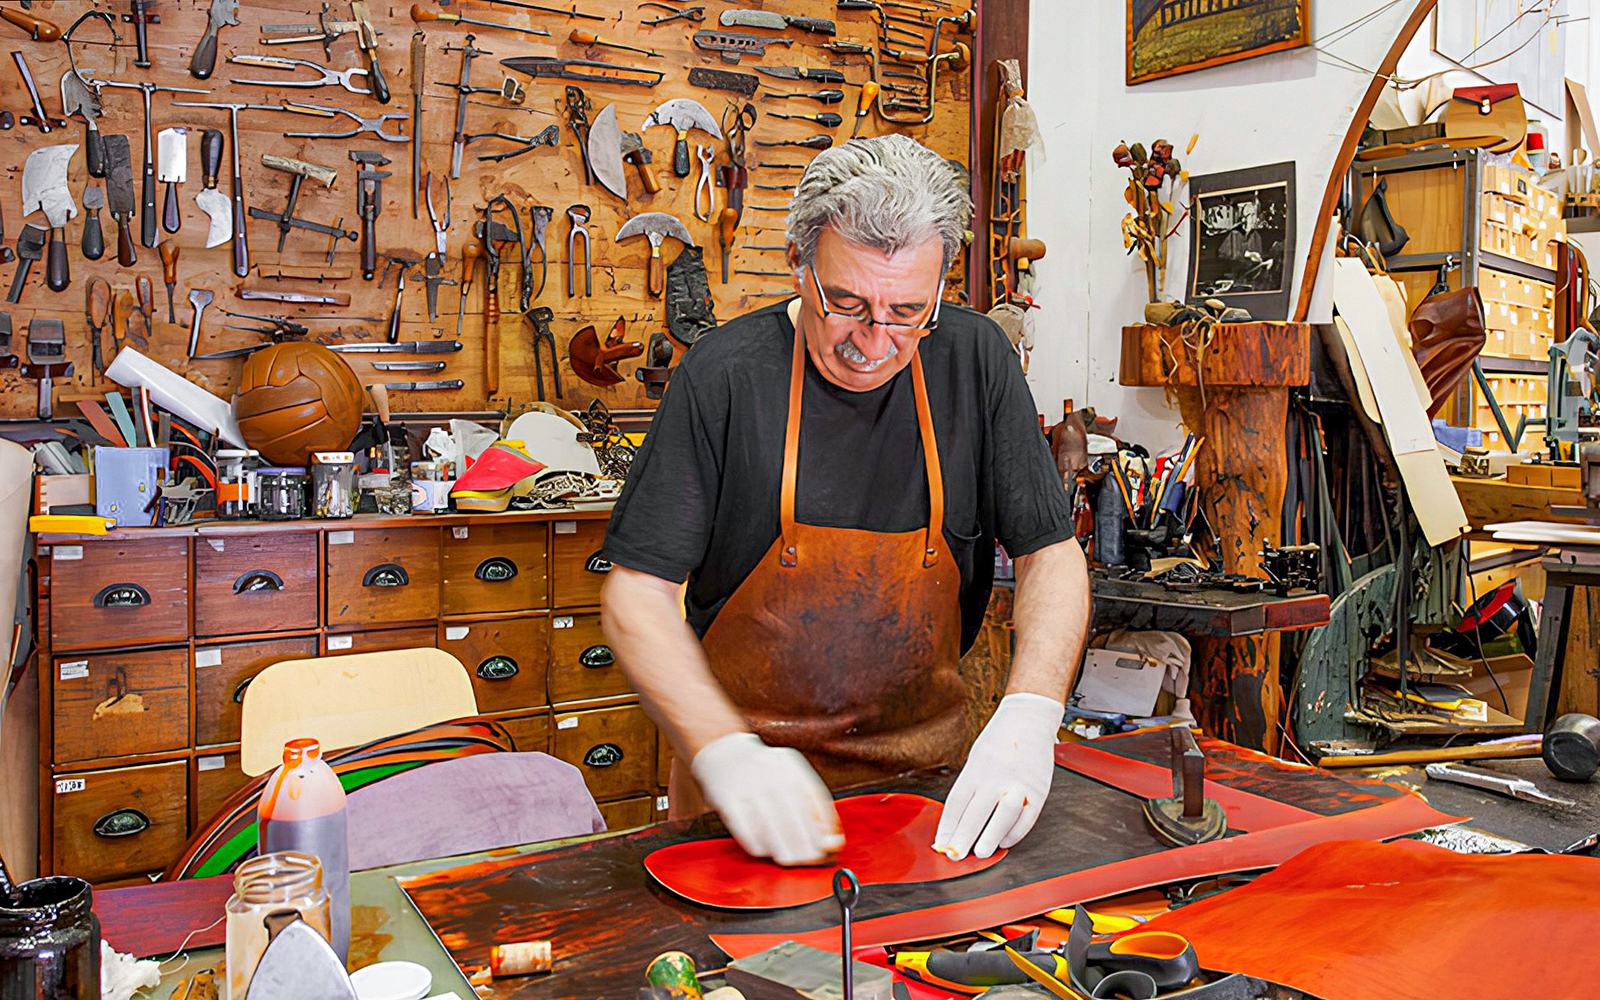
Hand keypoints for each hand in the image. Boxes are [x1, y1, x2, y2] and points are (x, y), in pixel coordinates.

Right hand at [691, 732, 843, 864]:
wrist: (725, 751)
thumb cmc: (767, 773)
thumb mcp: (794, 777)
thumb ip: (816, 808)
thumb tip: (834, 844)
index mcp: (792, 768)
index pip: (815, 803)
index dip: (822, 830)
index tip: (826, 849)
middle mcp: (771, 774)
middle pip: (793, 818)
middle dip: (804, 846)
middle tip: (809, 861)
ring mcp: (747, 785)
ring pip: (769, 827)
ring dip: (782, 850)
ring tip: (789, 859)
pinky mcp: (726, 798)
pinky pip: (745, 829)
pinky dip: (757, 845)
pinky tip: (764, 850)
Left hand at [933, 693, 1062, 859]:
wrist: (1029, 718)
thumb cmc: (998, 741)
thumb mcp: (976, 759)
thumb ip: (969, 789)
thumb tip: (957, 822)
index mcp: (976, 769)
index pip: (957, 804)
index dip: (947, 827)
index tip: (941, 845)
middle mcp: (995, 777)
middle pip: (976, 813)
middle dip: (964, 838)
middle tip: (955, 856)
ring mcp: (1018, 783)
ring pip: (1002, 816)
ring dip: (991, 837)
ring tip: (980, 853)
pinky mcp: (1039, 790)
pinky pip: (1027, 817)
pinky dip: (1015, 832)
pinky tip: (1005, 841)